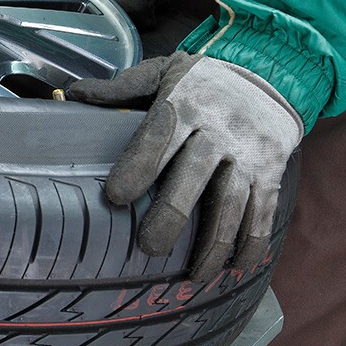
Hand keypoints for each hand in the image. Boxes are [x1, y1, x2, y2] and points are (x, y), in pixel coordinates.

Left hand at [68, 53, 302, 281]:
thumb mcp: (164, 71)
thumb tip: (73, 94)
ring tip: (194, 275)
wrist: (272, 74)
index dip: (139, 167)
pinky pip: (265, 211)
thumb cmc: (203, 81)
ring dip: (214, 242)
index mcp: (186, 104)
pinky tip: (234, 267)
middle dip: (173, 214)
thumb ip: (121, 88)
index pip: (159, 136)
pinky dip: (252, 242)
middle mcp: (221, 130)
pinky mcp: (272, 171)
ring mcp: (250, 153)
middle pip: (195, 174)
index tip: (117, 197)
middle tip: (150, 247)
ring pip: (233, 202)